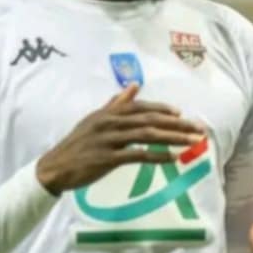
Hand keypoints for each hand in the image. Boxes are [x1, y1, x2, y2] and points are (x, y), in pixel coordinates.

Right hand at [35, 84, 204, 194]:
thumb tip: (134, 84)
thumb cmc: (77, 145)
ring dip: (173, 138)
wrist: (54, 167)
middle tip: (198, 129)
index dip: (162, 109)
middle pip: (150, 119)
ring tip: (192, 142)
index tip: (181, 114)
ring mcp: (109, 139)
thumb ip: (116, 103)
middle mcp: (110, 122)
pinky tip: (172, 157)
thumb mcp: (95, 119)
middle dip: (177, 124)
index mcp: (109, 112)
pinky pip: (138, 155)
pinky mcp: (107, 158)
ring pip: (147, 135)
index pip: (141, 107)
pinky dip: (157, 155)